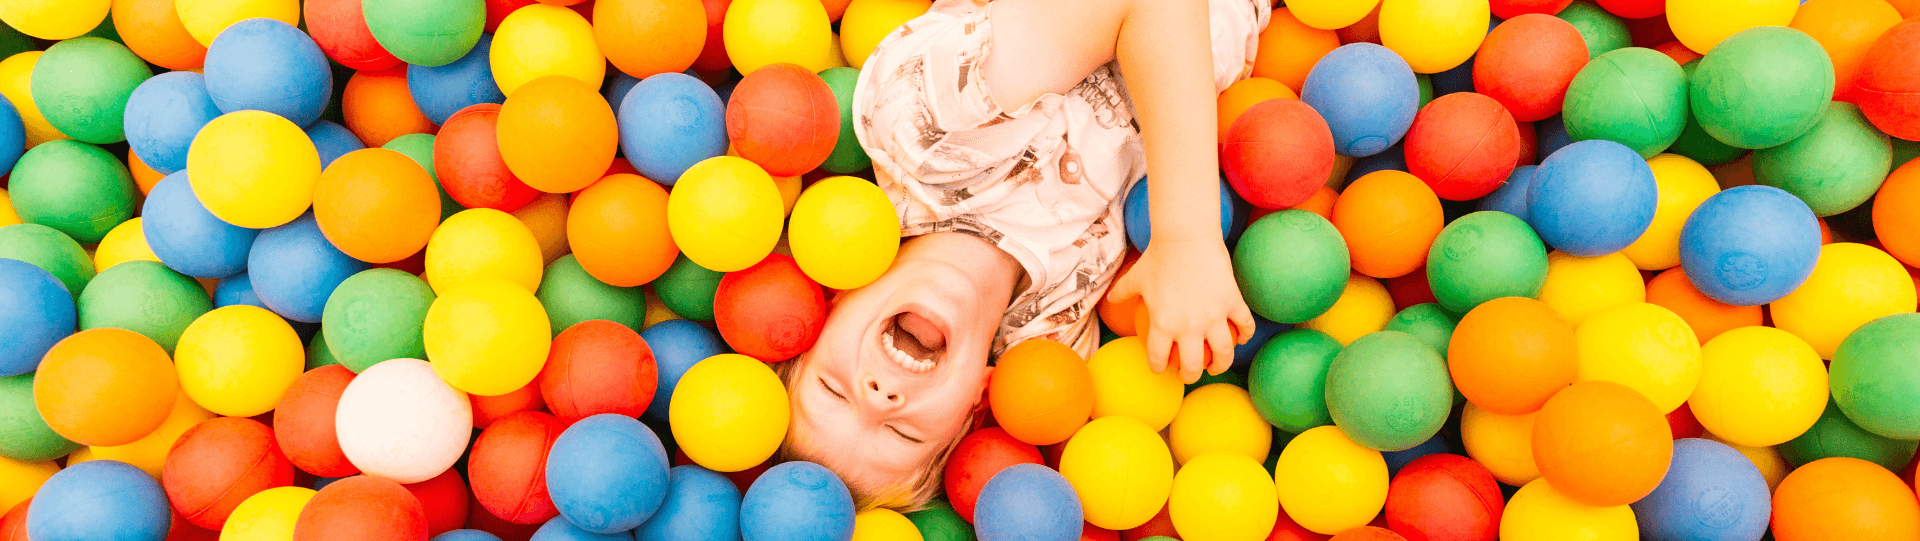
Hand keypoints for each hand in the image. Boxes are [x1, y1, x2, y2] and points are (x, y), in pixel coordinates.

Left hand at [1107, 238, 1254, 382]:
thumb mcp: (1135, 276)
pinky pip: (1245, 325)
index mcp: (1163, 324)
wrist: (1186, 236)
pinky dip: (1246, 334)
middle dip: (1191, 376)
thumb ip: (1122, 292)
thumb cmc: (1157, 256)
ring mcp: (1213, 316)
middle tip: (1191, 374)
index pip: (1158, 358)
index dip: (1158, 367)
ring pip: (1224, 353)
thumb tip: (1111, 299)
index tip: (1162, 368)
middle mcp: (1189, 326)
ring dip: (1221, 364)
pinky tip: (1242, 338)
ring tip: (1217, 365)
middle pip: (1193, 365)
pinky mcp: (1232, 302)